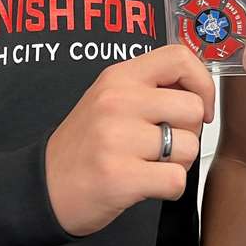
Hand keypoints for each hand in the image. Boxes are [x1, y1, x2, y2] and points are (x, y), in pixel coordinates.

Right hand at [46, 44, 214, 235]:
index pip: (179, 56)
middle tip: (167, 144)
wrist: (44, 187)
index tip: (198, 106)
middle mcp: (117, 101)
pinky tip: (146, 185)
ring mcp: (117, 138)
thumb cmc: (85, 145)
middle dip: (190, 132)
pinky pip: (176, 181)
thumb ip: (149, 87)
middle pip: (192, 107)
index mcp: (118, 77)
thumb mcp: (109, 99)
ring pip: (189, 147)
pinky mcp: (120, 176)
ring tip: (151, 165)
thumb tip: (198, 87)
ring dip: (179, 163)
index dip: (202, 82)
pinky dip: (169, 189)